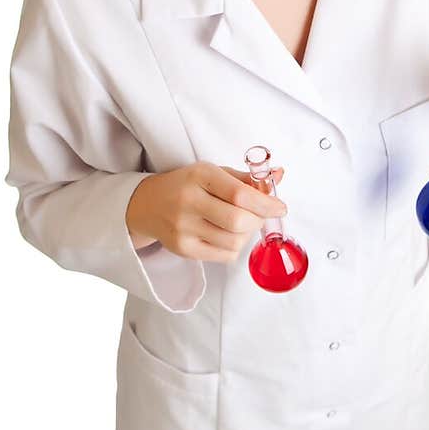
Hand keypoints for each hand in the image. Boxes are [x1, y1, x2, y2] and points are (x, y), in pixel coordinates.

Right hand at [126, 162, 286, 263]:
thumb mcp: (213, 173)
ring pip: (234, 242)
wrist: (148, 204)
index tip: (280, 207)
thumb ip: (246, 178)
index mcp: (200, 176)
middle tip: (258, 215)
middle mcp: (189, 201)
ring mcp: (183, 228)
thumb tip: (279, 175)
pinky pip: (224, 256)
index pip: (240, 194)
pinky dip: (235, 247)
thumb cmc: (187, 185)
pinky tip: (228, 235)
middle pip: (238, 221)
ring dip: (247, 235)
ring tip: (241, 225)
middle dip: (258, 220)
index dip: (266, 203)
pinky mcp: (183, 249)